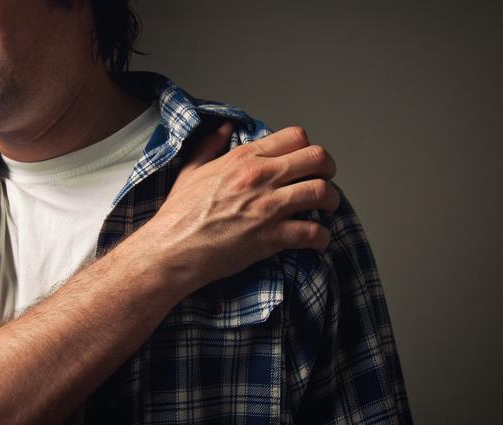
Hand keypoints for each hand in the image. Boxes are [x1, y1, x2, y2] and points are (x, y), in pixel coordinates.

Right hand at [125, 122, 339, 293]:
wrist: (170, 249)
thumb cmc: (179, 214)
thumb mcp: (191, 170)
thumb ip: (211, 145)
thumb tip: (225, 128)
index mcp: (243, 158)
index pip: (295, 136)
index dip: (308, 148)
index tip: (306, 162)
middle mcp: (260, 176)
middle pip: (318, 158)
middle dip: (328, 169)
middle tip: (325, 181)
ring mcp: (268, 206)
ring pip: (323, 192)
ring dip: (332, 202)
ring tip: (327, 211)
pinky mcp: (271, 237)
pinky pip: (313, 232)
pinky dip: (322, 237)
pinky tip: (317, 240)